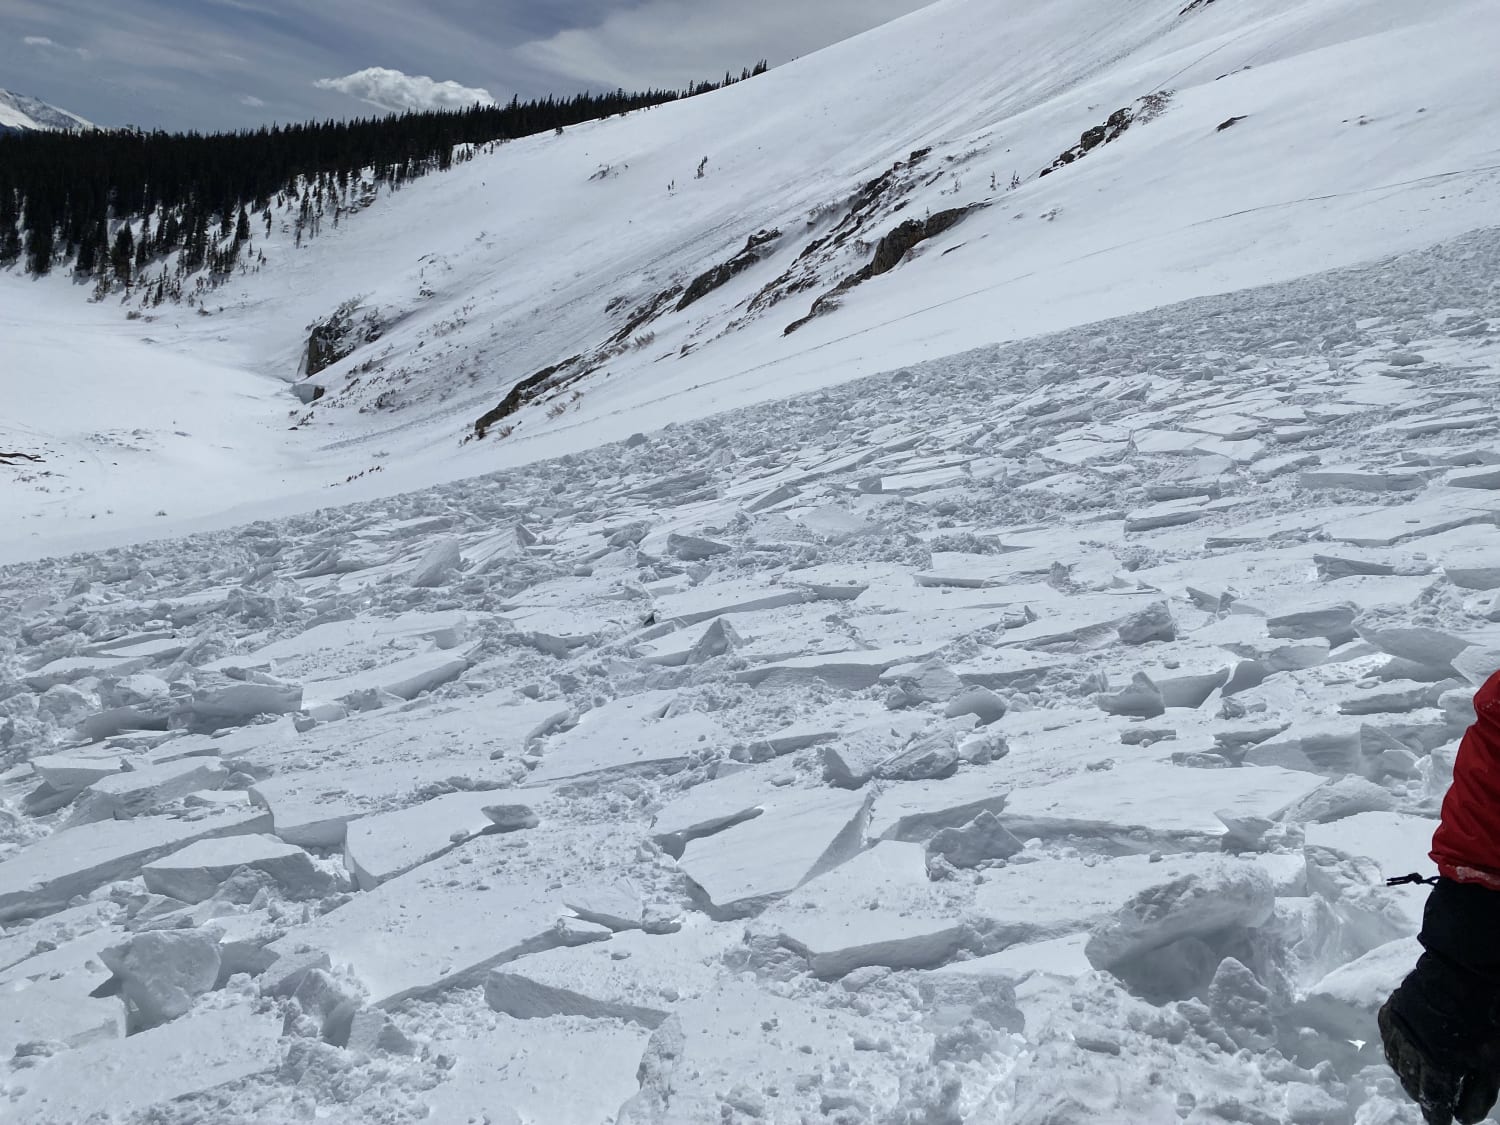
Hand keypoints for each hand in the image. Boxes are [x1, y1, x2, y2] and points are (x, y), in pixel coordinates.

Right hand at [1380, 998, 1499, 1124]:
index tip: (1440, 1122)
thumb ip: (1478, 1094)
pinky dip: (1396, 1051)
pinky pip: (1388, 1040)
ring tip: (1420, 1077)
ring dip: (1409, 1075)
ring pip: (1396, 1064)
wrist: (1462, 972)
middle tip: (1434, 1099)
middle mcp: (1408, 1050)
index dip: (1436, 1116)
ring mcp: (1395, 1030)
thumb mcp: (1492, 1063)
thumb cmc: (1482, 1021)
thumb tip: (1463, 1119)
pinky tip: (1406, 1051)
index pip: (1431, 1101)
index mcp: (1434, 1065)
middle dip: (1423, 1095)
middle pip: (1411, 1084)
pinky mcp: (1389, 1012)